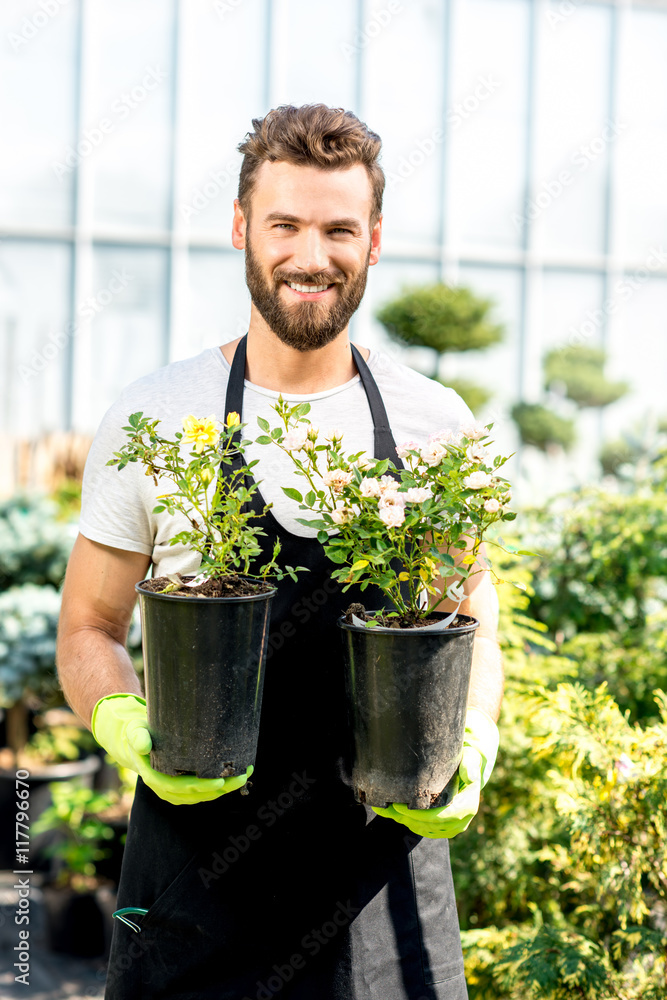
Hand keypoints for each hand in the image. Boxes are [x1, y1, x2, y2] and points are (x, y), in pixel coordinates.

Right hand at [91, 693, 251, 805]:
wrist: (136, 741)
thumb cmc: (138, 733)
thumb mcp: (135, 731)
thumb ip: (138, 737)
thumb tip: (143, 745)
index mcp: (154, 778)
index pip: (179, 788)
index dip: (200, 787)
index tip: (219, 782)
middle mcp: (165, 788)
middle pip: (196, 794)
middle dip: (220, 788)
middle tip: (240, 777)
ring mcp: (175, 790)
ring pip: (202, 796)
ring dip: (224, 790)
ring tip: (244, 776)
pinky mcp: (183, 787)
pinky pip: (203, 792)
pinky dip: (219, 788)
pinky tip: (235, 778)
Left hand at [372, 706, 498, 838]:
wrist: (467, 771)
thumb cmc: (466, 762)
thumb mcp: (471, 758)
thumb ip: (470, 765)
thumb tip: (471, 776)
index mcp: (468, 807)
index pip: (441, 817)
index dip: (419, 815)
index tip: (400, 806)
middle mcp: (460, 821)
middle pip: (429, 825)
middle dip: (406, 817)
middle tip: (388, 805)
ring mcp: (451, 828)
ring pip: (423, 830)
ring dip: (403, 821)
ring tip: (386, 808)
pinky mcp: (441, 829)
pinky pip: (422, 830)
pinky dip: (407, 823)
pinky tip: (393, 813)